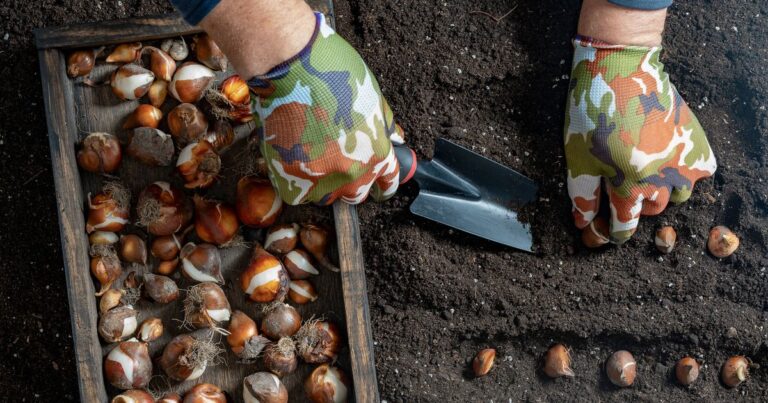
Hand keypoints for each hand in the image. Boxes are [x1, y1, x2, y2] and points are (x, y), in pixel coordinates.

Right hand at [248, 12, 402, 205]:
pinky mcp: (292, 183)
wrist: (290, 68)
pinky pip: (297, 195)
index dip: (382, 184)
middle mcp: (354, 174)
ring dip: (321, 185)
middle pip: (357, 195)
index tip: (377, 186)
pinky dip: (294, 183)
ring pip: (326, 198)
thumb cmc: (334, 74)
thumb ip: (384, 125)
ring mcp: (322, 182)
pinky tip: (291, 161)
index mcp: (379, 154)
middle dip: (351, 184)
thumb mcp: (372, 97)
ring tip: (310, 158)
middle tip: (337, 166)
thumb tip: (396, 139)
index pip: (388, 183)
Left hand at [564, 36, 716, 242]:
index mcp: (627, 186)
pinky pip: (699, 173)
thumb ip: (582, 194)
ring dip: (660, 192)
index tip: (605, 230)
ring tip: (643, 172)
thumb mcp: (577, 157)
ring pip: (677, 196)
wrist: (621, 69)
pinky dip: (686, 173)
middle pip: (650, 210)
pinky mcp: (696, 142)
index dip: (612, 232)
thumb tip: (584, 223)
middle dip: (634, 206)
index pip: (624, 226)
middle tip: (620, 187)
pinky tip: (667, 160)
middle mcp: (660, 180)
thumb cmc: (593, 113)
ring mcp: (682, 162)